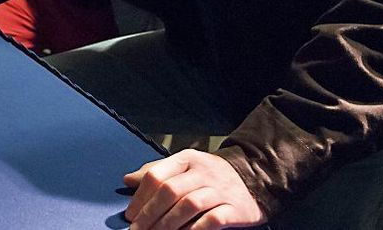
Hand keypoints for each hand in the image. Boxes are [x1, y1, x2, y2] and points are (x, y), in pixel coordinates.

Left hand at [124, 149, 264, 229]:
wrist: (254, 177)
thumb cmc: (210, 175)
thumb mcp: (183, 166)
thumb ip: (156, 172)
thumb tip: (128, 180)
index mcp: (186, 159)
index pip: (156, 175)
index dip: (140, 198)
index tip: (130, 215)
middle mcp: (202, 171)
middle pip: (170, 190)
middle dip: (150, 213)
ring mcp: (220, 189)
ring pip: (189, 204)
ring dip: (168, 223)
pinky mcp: (236, 208)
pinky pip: (212, 220)